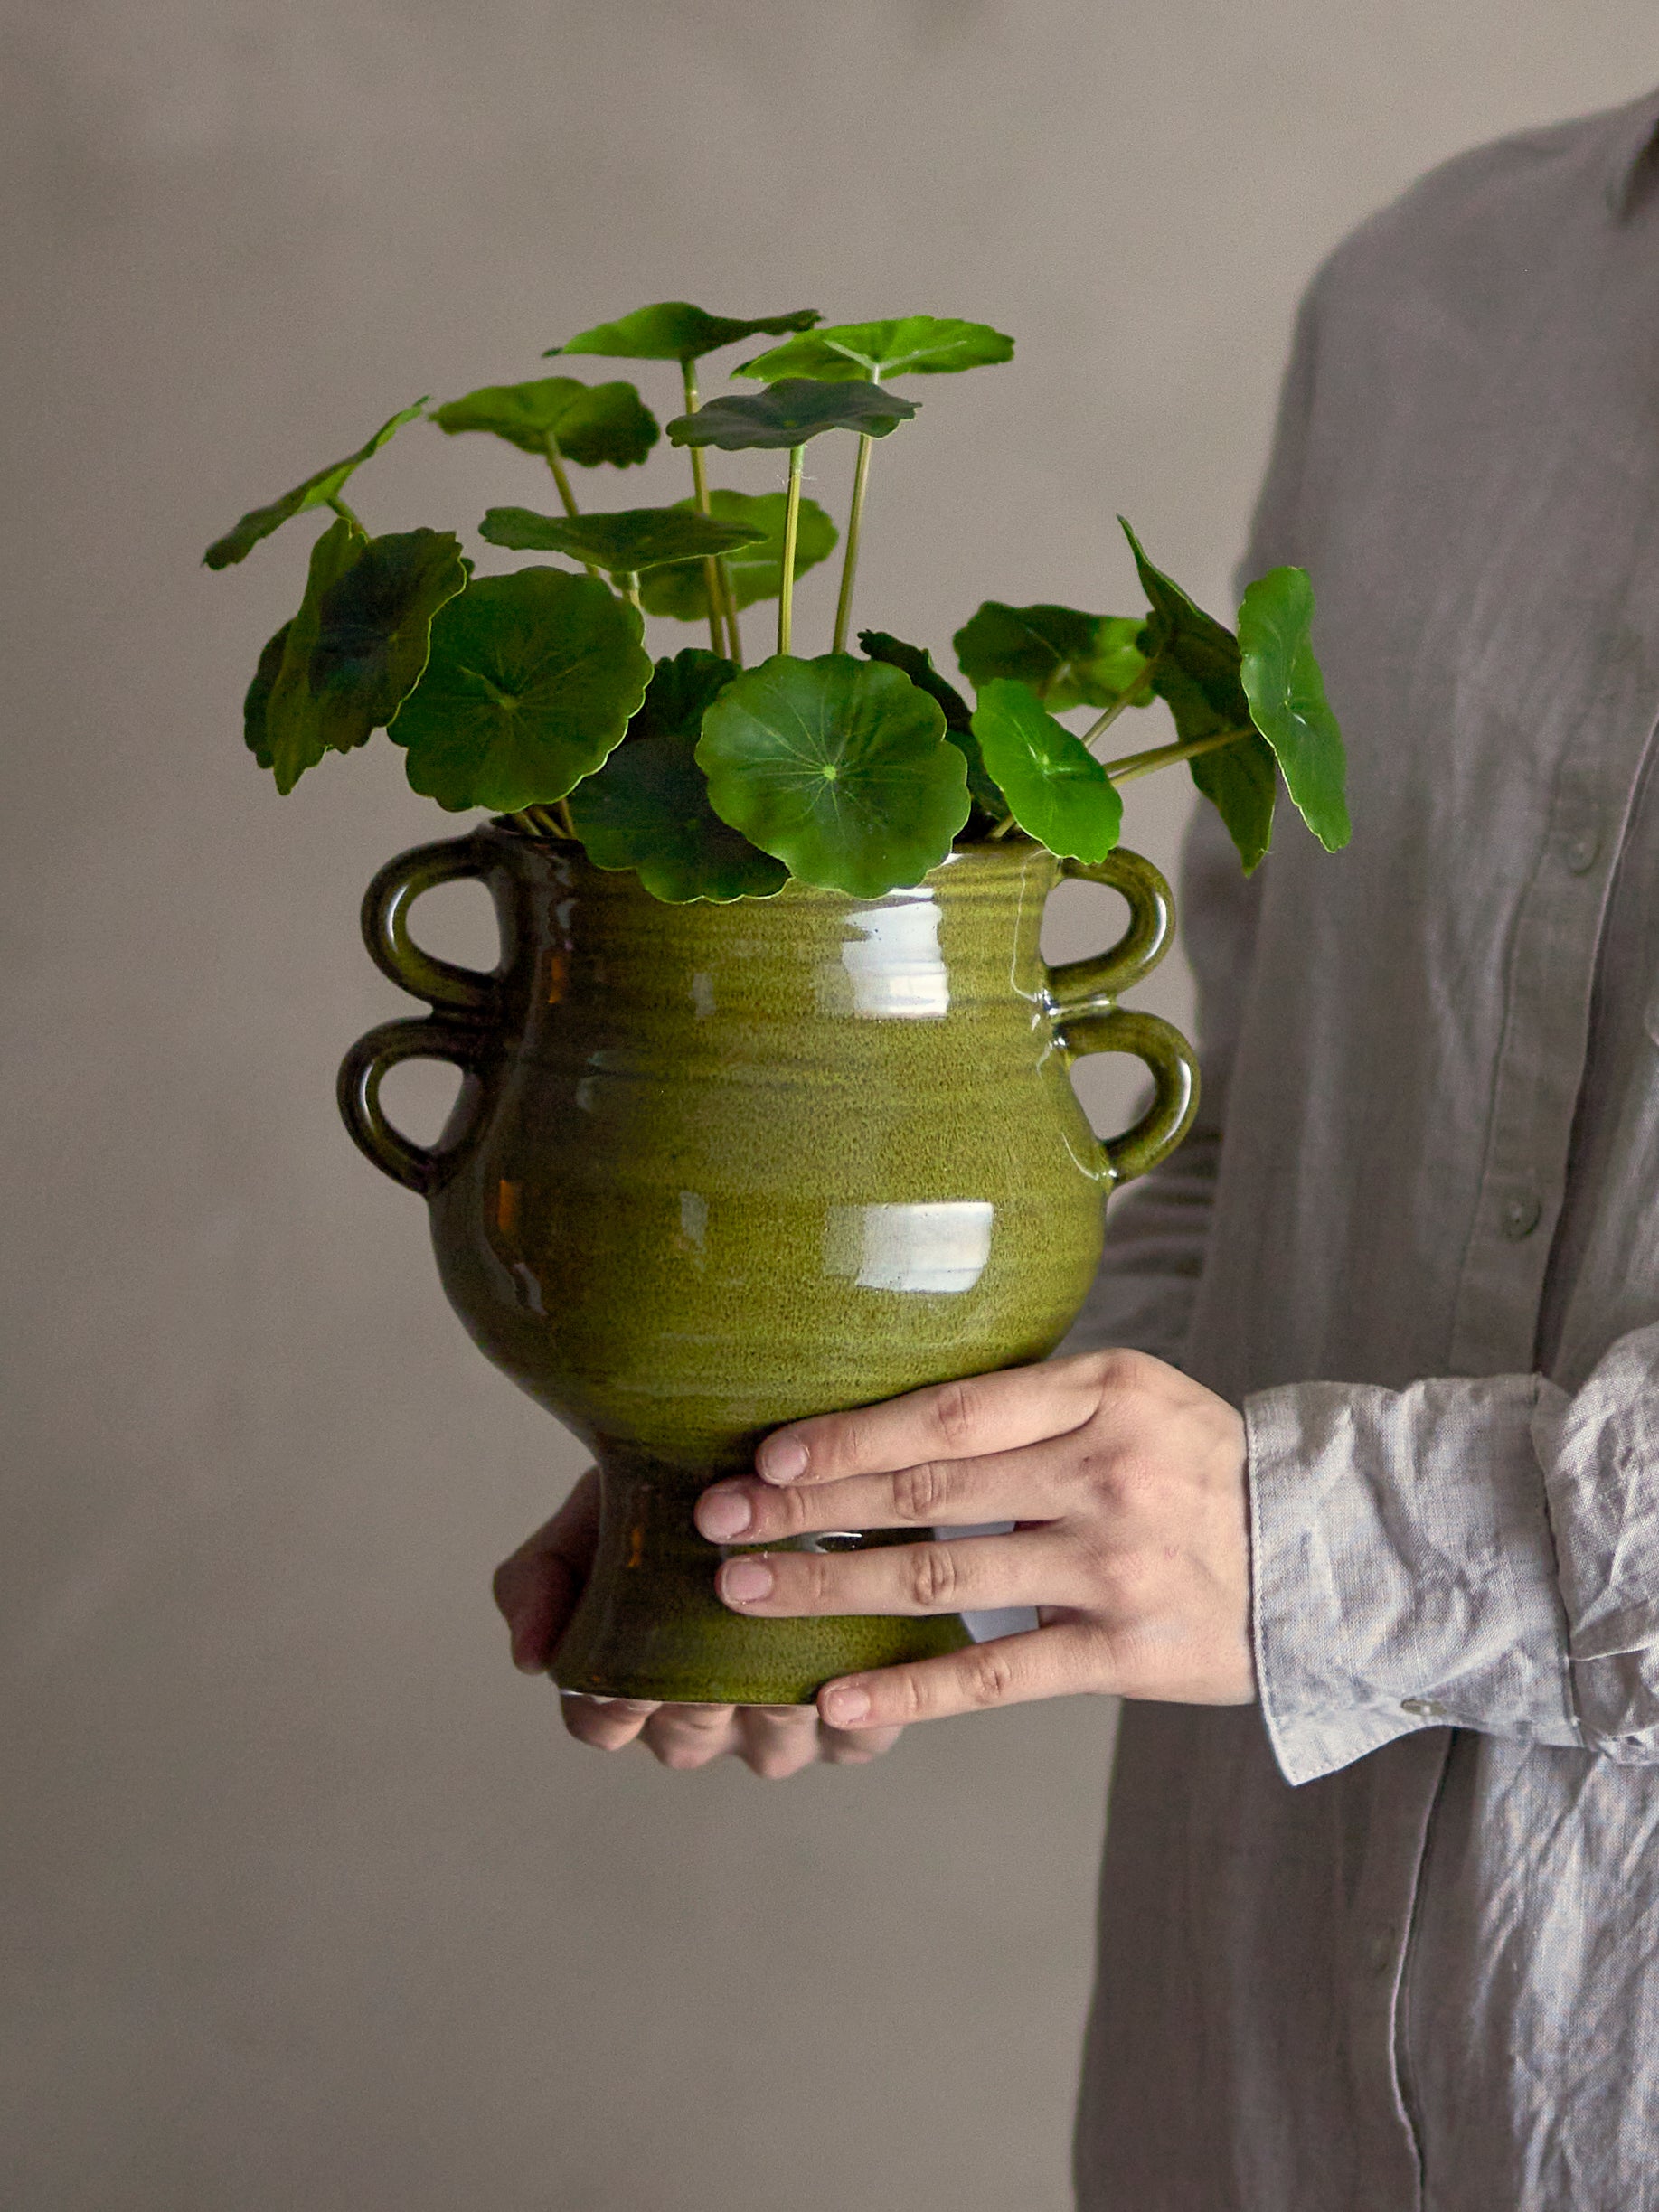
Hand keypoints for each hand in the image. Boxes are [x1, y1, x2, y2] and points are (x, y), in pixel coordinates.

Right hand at [491, 1467, 904, 1776]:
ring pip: (771, 1743)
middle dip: (693, 1700)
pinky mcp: (860, 1721)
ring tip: (781, 1649)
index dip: (606, 1709)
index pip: (602, 1723)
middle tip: (705, 1659)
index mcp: (633, 1687)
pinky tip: (852, 1667)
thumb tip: (529, 1657)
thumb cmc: (672, 1492)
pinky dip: (856, 1712)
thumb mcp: (592, 1516)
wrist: (777, 1457)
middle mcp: (706, 1721)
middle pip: (687, 1738)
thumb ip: (541, 1576)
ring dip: (774, 1702)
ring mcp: (780, 1728)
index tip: (616, 1678)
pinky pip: (856, 1742)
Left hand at [693, 1349, 1253, 1733]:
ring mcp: (1115, 1566)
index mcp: (1101, 1392)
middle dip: (810, 1505)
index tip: (767, 1451)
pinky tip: (837, 1694)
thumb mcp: (1132, 1396)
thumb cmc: (1204, 1465)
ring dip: (833, 1587)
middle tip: (718, 1519)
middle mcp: (1104, 1472)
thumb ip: (1029, 1401)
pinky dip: (910, 1685)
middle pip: (928, 1486)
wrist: (1334, 1552)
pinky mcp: (1127, 1653)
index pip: (949, 1409)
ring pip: (944, 1576)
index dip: (850, 1433)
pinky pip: (997, 1672)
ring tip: (746, 1595)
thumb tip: (889, 1410)